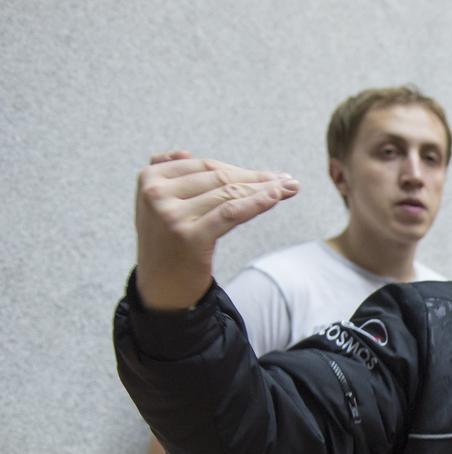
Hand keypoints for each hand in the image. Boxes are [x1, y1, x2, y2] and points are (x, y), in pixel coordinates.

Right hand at [134, 151, 298, 310]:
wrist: (161, 289)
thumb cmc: (167, 245)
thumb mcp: (159, 207)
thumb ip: (167, 178)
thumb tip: (184, 152)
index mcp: (149, 178)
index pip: (205, 167)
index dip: (240, 169)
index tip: (270, 174)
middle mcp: (156, 193)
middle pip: (219, 178)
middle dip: (257, 178)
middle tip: (287, 179)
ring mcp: (171, 215)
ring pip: (228, 194)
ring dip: (264, 189)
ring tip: (289, 188)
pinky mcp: (190, 236)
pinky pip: (230, 212)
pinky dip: (256, 202)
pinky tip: (276, 197)